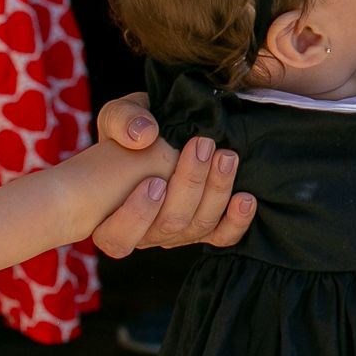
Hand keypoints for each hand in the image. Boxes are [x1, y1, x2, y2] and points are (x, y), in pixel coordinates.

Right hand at [89, 93, 255, 256]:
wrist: (158, 136)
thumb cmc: (128, 131)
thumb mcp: (117, 117)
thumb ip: (123, 120)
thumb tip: (144, 135)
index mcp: (110, 216)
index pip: (118, 238)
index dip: (138, 216)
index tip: (155, 181)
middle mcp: (145, 232)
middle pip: (170, 225)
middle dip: (190, 184)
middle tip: (202, 145)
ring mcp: (176, 232)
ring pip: (199, 226)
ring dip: (217, 190)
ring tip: (225, 156)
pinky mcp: (203, 226)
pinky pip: (222, 236)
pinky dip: (237, 221)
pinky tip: (245, 198)